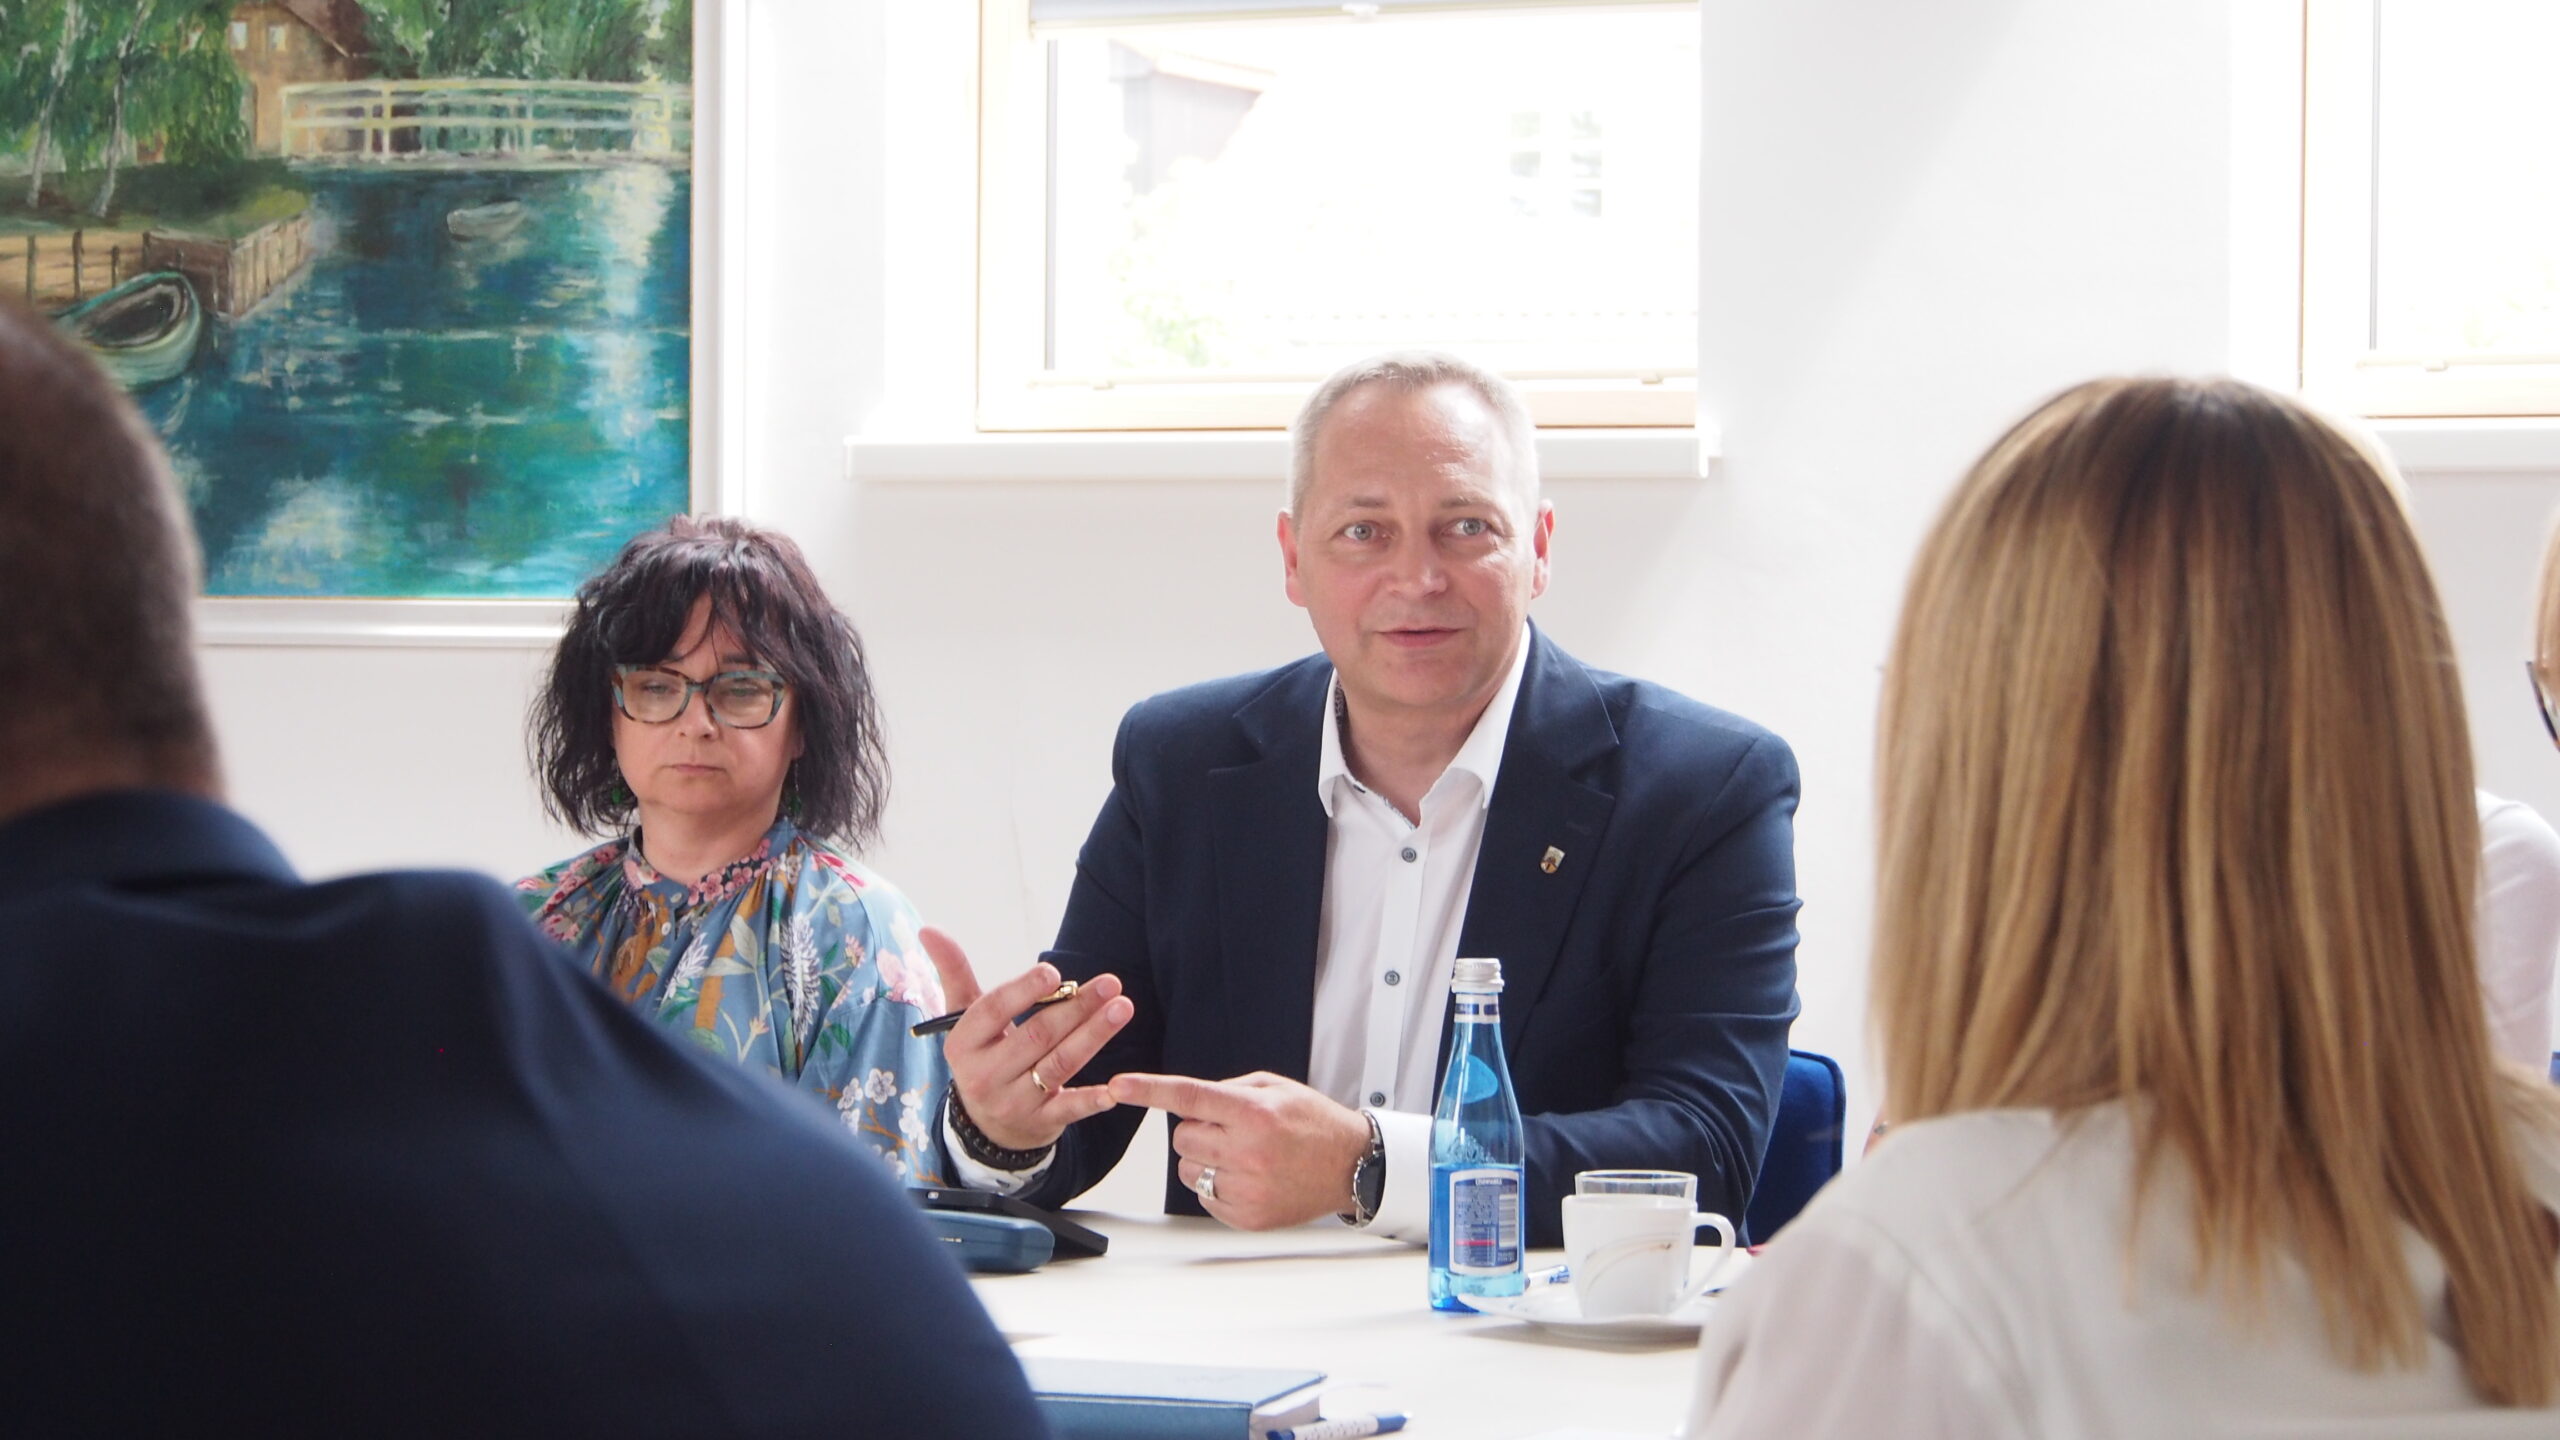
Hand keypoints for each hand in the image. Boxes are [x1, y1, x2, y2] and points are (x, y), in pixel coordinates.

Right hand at [921, 926, 1133, 1153]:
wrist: (985, 1126)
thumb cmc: (982, 1055)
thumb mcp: (963, 1019)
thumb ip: (954, 973)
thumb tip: (928, 929)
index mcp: (962, 1045)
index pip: (992, 1012)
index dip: (1023, 991)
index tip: (1055, 973)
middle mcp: (984, 1076)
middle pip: (1036, 1036)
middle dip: (1076, 1008)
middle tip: (1110, 983)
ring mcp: (1013, 1102)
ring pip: (1059, 1064)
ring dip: (1094, 1035)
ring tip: (1122, 1008)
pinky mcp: (1041, 1123)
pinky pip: (1068, 1109)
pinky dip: (1092, 1100)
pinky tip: (1115, 1089)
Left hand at [1108, 1071, 1369, 1230]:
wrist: (1350, 1165)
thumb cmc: (1313, 1123)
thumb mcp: (1275, 1088)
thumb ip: (1228, 1090)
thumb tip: (1188, 1102)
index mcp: (1253, 1113)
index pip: (1189, 1097)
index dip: (1148, 1090)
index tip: (1118, 1086)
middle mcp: (1247, 1151)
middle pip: (1182, 1137)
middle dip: (1197, 1130)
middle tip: (1229, 1129)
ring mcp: (1247, 1188)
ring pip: (1187, 1169)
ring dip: (1204, 1159)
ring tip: (1243, 1155)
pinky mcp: (1246, 1216)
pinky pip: (1204, 1196)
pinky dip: (1217, 1185)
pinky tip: (1250, 1177)